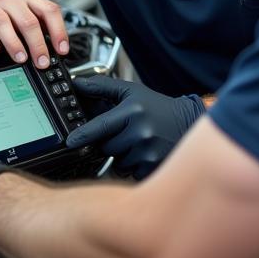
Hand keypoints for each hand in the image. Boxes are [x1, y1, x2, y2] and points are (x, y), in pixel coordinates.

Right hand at [0, 0, 69, 69]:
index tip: (61, 50)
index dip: (58, 31)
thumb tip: (55, 53)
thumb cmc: (0, 27)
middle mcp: (10, 0)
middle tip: (41, 61)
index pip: (49, 10)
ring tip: (21, 58)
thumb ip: (39, 33)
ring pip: (4, 23)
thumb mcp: (23, 26)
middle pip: (28, 20)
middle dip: (38, 44)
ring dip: (15, 43)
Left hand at [65, 76, 205, 179]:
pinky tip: (145, 154)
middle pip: (106, 147)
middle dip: (111, 142)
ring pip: (118, 162)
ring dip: (123, 156)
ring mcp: (148, 152)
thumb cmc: (158, 108)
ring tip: (139, 143)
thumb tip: (77, 84)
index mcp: (133, 111)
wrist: (189, 124)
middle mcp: (141, 132)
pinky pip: (130, 173)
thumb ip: (103, 87)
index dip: (82, 135)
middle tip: (126, 133)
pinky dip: (134, 166)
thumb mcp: (131, 91)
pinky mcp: (154, 168)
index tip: (70, 142)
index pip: (100, 126)